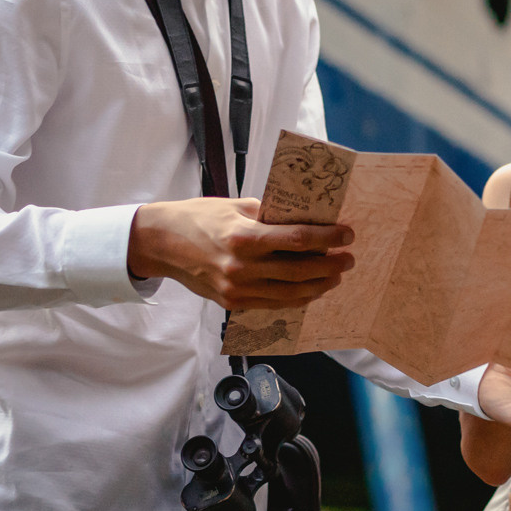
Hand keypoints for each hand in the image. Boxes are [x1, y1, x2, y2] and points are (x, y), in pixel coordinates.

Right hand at [127, 197, 352, 311]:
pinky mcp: (232, 303)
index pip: (299, 240)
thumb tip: (306, 219)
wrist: (162, 243)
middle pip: (300, 270)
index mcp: (244, 237)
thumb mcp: (236, 206)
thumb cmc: (199, 218)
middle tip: (349, 258)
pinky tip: (311, 289)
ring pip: (291, 293)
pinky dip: (297, 298)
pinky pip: (273, 304)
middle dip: (331, 265)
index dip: (328, 238)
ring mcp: (237, 289)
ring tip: (336, 276)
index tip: (347, 234)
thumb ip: (271, 215)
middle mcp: (242, 267)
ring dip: (319, 286)